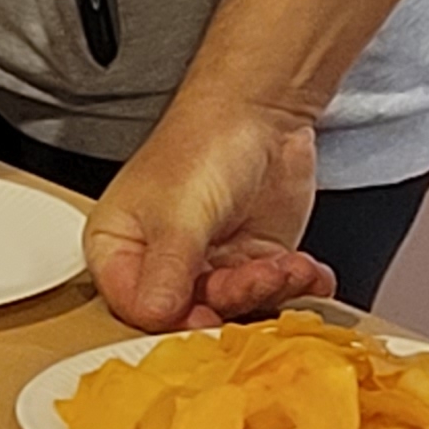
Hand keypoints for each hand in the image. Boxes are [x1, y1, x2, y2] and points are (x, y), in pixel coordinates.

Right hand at [82, 92, 338, 328]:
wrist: (263, 109)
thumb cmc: (204, 142)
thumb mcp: (179, 212)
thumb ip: (168, 269)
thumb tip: (157, 318)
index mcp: (121, 248)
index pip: (135, 308)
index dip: (171, 319)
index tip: (205, 313)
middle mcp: (162, 262)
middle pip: (191, 314)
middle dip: (233, 301)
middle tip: (258, 278)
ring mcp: (211, 264)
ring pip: (237, 307)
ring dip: (269, 290)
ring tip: (286, 265)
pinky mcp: (253, 261)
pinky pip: (274, 292)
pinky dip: (296, 285)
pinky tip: (307, 271)